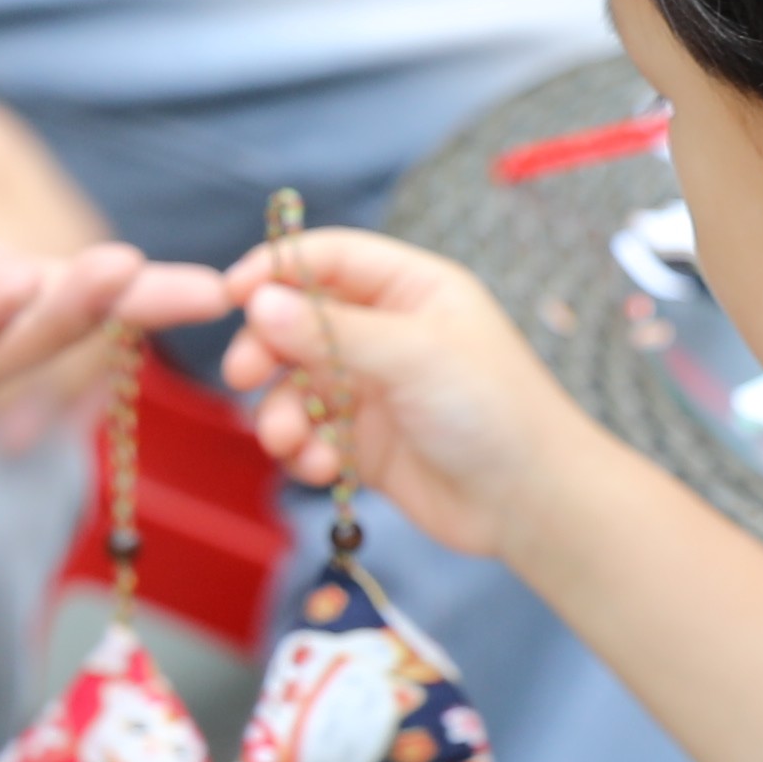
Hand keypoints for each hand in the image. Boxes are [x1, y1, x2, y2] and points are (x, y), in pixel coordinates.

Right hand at [220, 225, 588, 563]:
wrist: (530, 502)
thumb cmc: (490, 410)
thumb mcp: (413, 355)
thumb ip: (331, 330)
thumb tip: (258, 302)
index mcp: (412, 289)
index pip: (330, 259)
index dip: (278, 268)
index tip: (232, 294)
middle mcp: (388, 332)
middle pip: (299, 321)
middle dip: (267, 348)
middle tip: (245, 375)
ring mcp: (374, 388)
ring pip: (296, 384)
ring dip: (281, 412)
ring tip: (291, 441)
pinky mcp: (365, 443)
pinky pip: (310, 435)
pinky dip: (304, 450)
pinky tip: (322, 468)